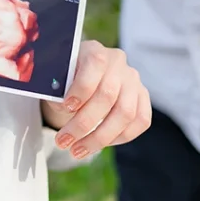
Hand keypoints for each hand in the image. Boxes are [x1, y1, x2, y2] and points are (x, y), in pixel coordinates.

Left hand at [41, 41, 151, 159]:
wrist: (82, 77)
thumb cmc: (66, 79)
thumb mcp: (56, 78)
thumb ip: (57, 88)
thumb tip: (60, 104)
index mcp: (95, 50)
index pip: (95, 65)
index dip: (81, 89)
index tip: (65, 108)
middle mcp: (118, 63)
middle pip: (108, 95)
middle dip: (83, 123)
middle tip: (63, 141)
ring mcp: (133, 80)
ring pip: (126, 113)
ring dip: (100, 138)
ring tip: (77, 150)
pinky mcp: (143, 97)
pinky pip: (140, 121)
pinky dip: (120, 137)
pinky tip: (100, 144)